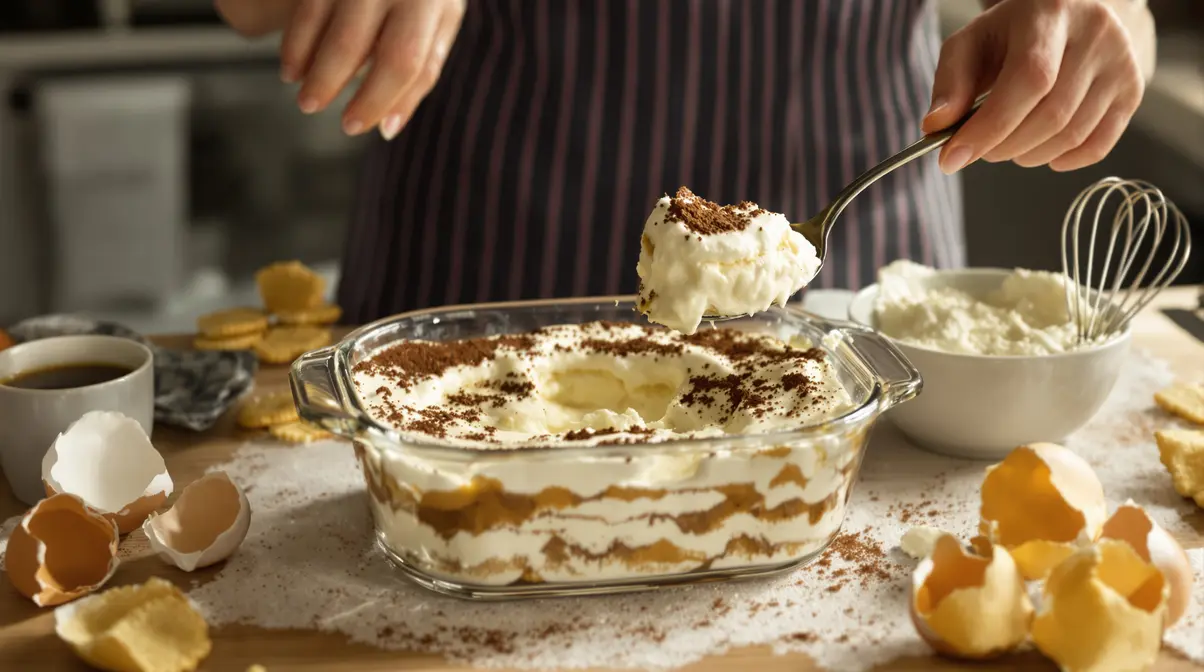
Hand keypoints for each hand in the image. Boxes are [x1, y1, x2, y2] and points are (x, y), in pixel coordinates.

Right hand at [280, 0, 465, 138]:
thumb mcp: (437, 28)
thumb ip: (420, 75)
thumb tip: (386, 128)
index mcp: (430, 0)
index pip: (402, 60)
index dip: (376, 99)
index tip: (353, 125)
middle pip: (353, 42)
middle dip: (329, 82)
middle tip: (312, 109)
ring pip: (322, 23)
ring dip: (308, 66)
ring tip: (304, 97)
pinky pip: (306, 8)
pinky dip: (295, 43)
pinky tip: (291, 68)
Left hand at [923, 0, 1148, 173]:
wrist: (1067, 13)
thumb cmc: (1011, 33)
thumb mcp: (971, 44)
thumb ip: (951, 84)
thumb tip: (935, 128)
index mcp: (1050, 13)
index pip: (1028, 80)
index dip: (989, 127)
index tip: (952, 158)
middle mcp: (1096, 34)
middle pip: (1051, 114)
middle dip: (1004, 146)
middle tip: (980, 148)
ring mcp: (1120, 62)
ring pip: (1072, 134)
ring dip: (1028, 155)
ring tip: (1007, 145)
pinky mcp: (1132, 89)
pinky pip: (1099, 145)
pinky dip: (1064, 161)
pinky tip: (1041, 152)